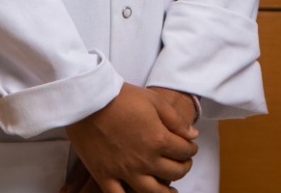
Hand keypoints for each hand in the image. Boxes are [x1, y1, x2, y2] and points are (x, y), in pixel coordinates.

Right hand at [65, 84, 197, 192]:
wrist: (88, 100)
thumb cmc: (121, 97)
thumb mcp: (154, 101)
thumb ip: (176, 121)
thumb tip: (192, 135)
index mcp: (158, 140)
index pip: (184, 151)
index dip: (191, 149)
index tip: (190, 147)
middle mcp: (144, 160)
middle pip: (173, 172)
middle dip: (183, 167)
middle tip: (183, 163)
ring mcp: (124, 171)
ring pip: (151, 192)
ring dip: (166, 192)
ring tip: (171, 190)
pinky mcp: (104, 175)